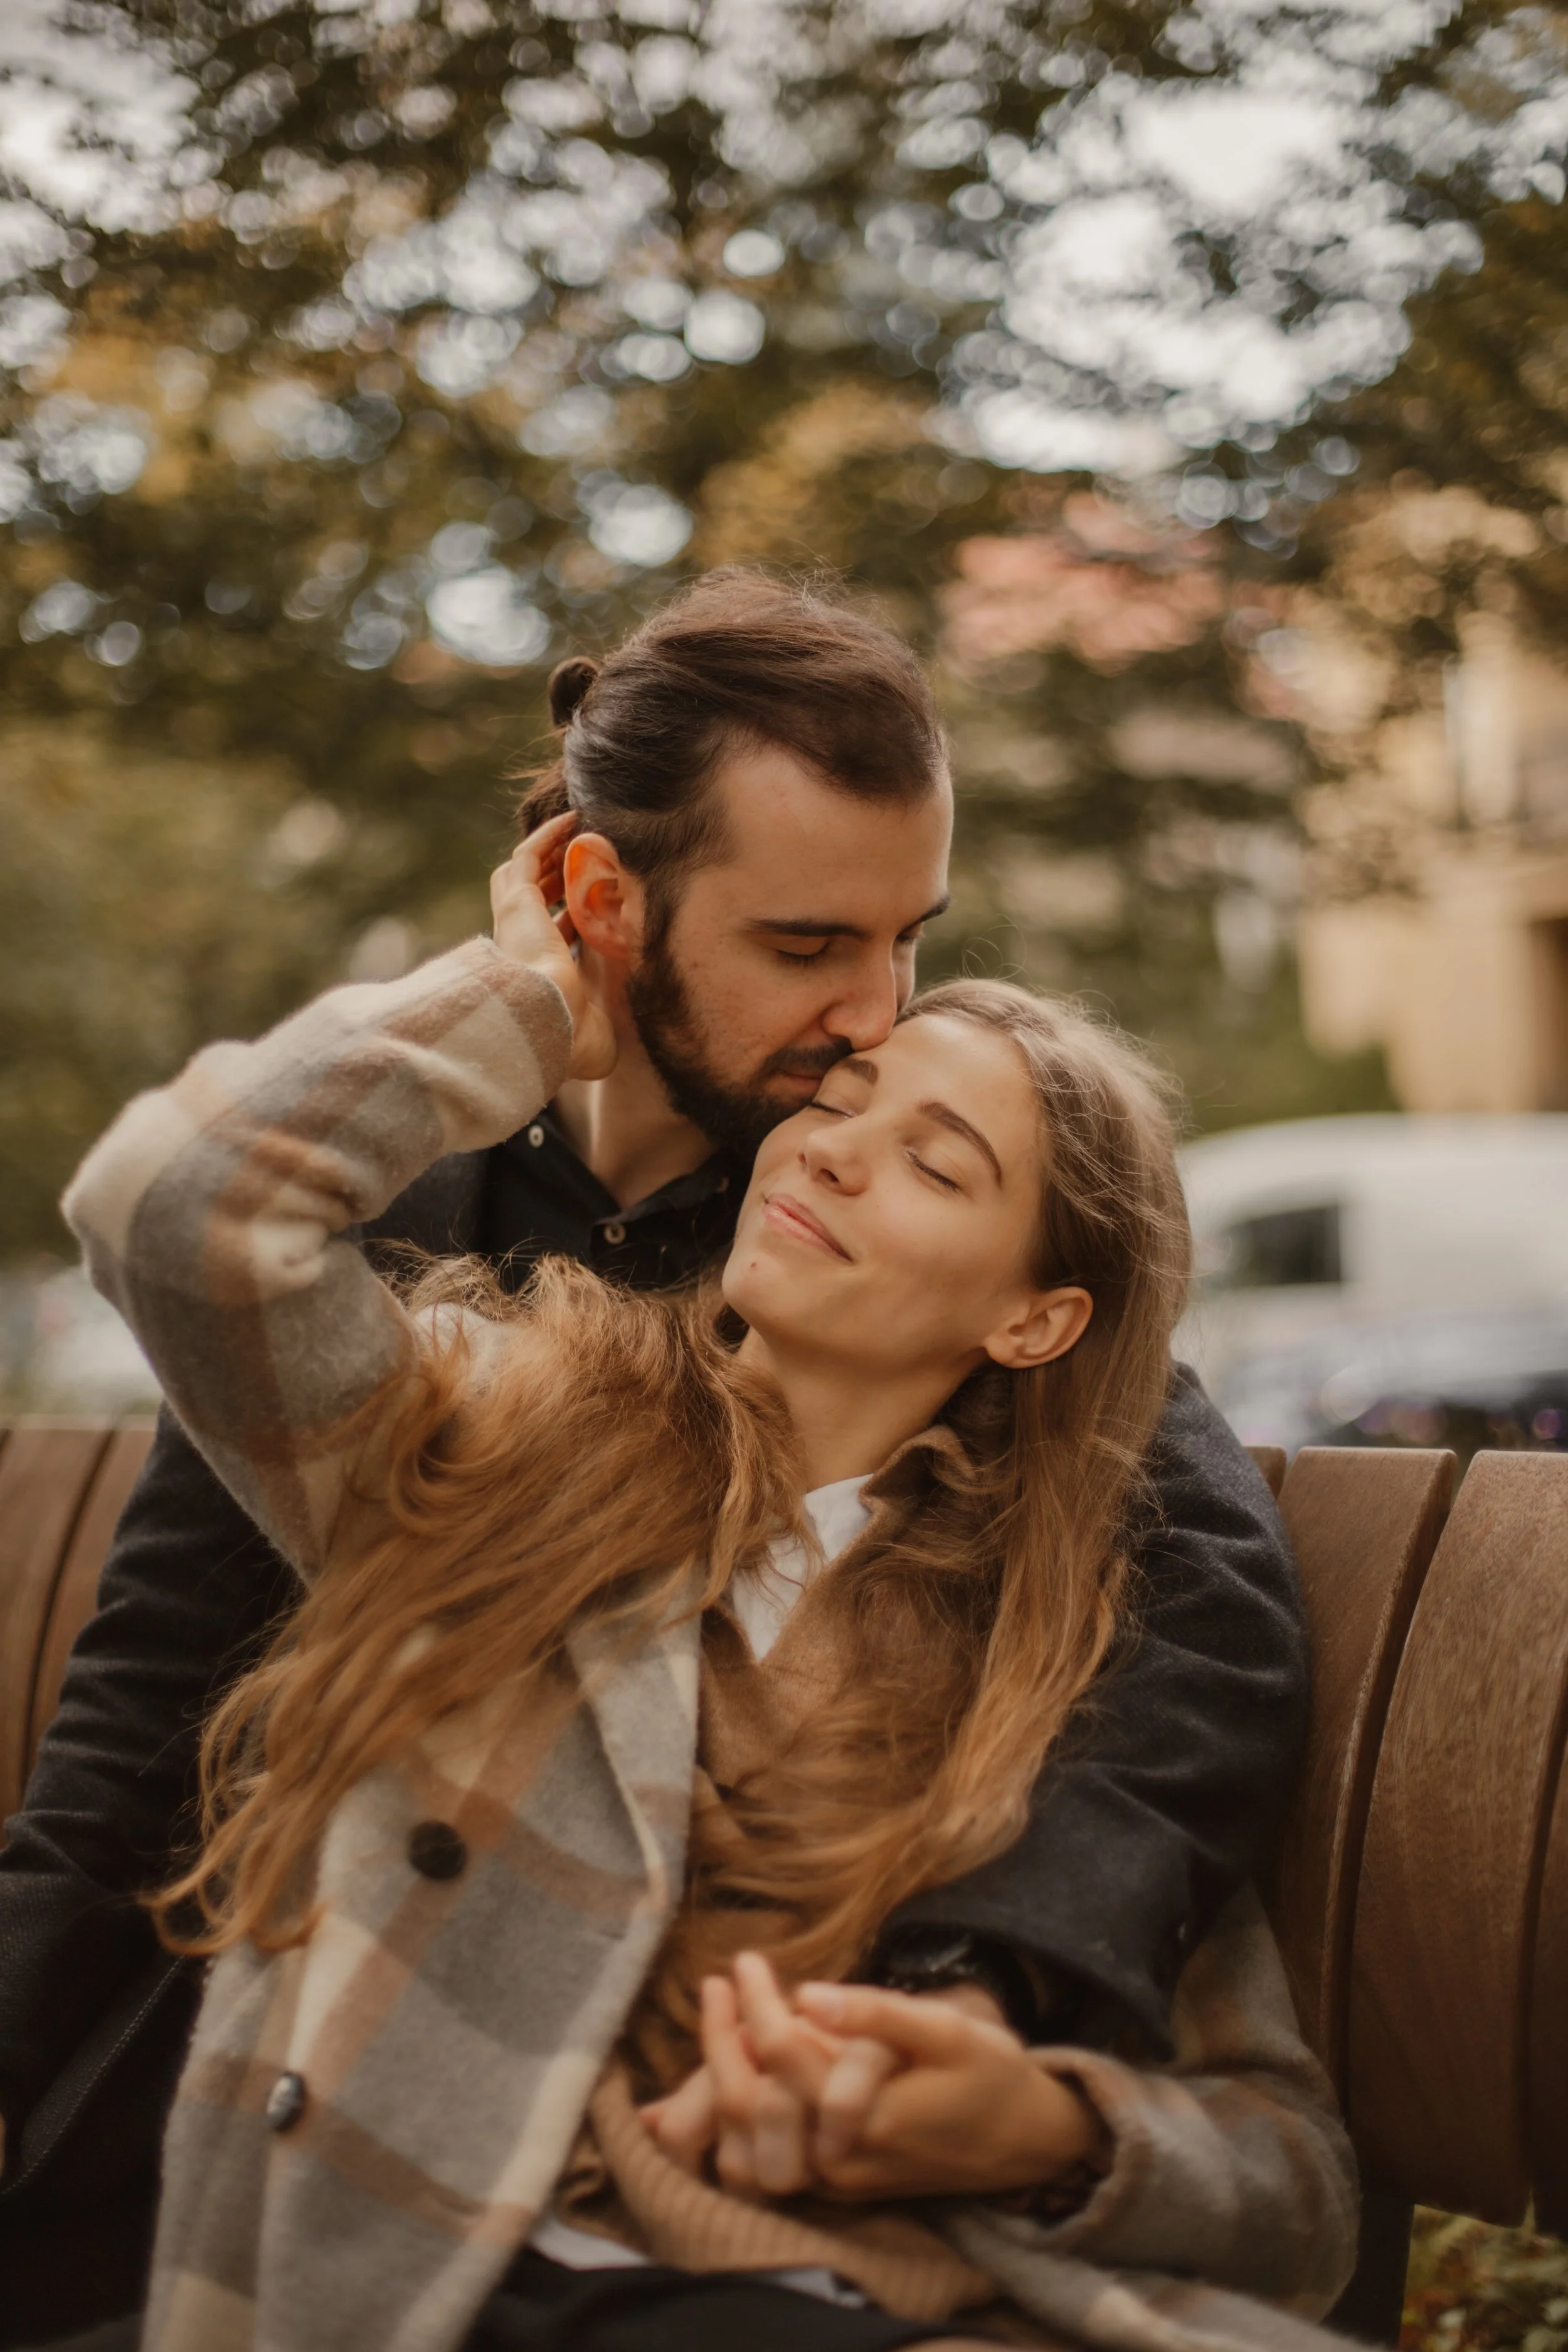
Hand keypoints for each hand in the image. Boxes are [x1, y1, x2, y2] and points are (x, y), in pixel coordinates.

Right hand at [489, 813, 614, 1080]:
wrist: (551, 1025)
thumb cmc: (574, 1039)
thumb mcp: (594, 1029)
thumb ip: (600, 1029)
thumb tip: (613, 1056)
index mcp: (536, 975)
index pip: (547, 936)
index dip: (568, 916)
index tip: (592, 905)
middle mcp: (517, 946)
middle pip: (529, 900)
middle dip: (553, 879)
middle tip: (580, 862)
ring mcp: (512, 922)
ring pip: (523, 874)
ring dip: (549, 853)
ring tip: (576, 833)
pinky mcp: (515, 901)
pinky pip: (527, 856)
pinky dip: (547, 837)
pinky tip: (572, 821)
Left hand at [639, 1953, 1094, 2203]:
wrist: (1026, 2141)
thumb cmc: (990, 2074)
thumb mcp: (944, 2030)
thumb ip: (876, 2015)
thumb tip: (806, 1993)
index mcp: (866, 2122)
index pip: (781, 2056)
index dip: (756, 2001)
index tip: (744, 1959)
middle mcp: (839, 2163)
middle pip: (746, 2104)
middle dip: (720, 2039)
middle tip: (716, 1985)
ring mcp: (834, 2183)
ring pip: (744, 2140)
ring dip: (723, 2077)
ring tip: (724, 2017)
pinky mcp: (836, 2187)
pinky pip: (766, 2154)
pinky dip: (742, 2110)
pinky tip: (742, 2058)